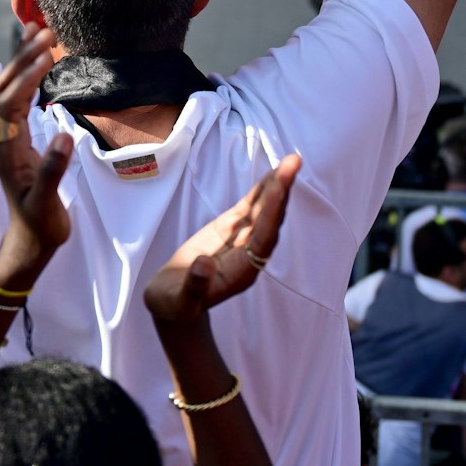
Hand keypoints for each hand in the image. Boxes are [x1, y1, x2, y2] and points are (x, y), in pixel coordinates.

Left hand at [0, 25, 72, 287]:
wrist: (29, 241)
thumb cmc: (39, 225)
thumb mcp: (47, 202)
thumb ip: (53, 171)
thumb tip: (64, 137)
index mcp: (7, 149)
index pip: (10, 103)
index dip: (26, 77)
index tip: (46, 54)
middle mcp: (2, 138)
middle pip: (4, 88)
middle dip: (21, 58)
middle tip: (43, 30)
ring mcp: (8, 137)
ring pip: (8, 90)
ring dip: (22, 61)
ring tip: (39, 32)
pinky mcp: (17, 139)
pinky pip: (18, 99)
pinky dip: (27, 76)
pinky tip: (40, 61)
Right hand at [143, 153, 300, 326]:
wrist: (172, 305)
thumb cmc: (174, 305)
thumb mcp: (180, 301)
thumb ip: (195, 285)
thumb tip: (204, 264)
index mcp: (241, 272)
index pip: (263, 239)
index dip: (272, 213)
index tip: (280, 188)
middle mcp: (249, 256)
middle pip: (271, 222)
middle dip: (282, 193)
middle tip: (294, 162)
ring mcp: (241, 242)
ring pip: (264, 212)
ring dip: (276, 187)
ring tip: (290, 160)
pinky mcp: (229, 232)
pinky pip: (249, 209)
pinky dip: (260, 192)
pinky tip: (272, 174)